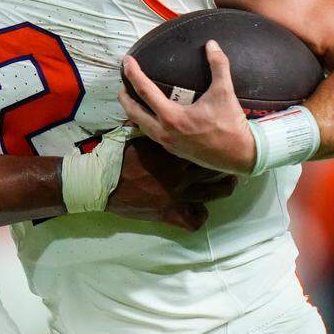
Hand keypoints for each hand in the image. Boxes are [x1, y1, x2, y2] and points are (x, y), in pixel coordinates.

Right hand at [106, 137, 235, 230]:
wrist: (103, 184)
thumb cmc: (117, 159)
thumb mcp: (135, 137)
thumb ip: (151, 128)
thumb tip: (154, 114)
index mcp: (172, 152)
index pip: (202, 144)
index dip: (212, 141)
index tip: (218, 136)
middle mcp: (181, 174)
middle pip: (213, 167)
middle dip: (224, 163)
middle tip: (230, 158)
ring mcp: (178, 195)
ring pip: (213, 192)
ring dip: (223, 187)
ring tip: (229, 182)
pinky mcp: (171, 214)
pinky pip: (195, 220)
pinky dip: (199, 215)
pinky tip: (200, 210)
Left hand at [118, 40, 256, 174]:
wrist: (241, 156)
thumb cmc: (231, 125)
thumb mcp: (225, 93)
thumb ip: (218, 66)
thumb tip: (212, 44)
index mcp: (172, 117)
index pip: (144, 91)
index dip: (133, 73)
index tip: (126, 60)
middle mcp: (164, 132)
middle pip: (133, 111)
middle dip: (124, 95)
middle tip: (123, 81)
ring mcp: (167, 143)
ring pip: (140, 125)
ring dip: (133, 110)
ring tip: (132, 97)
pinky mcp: (173, 150)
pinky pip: (151, 134)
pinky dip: (145, 121)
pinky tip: (151, 114)